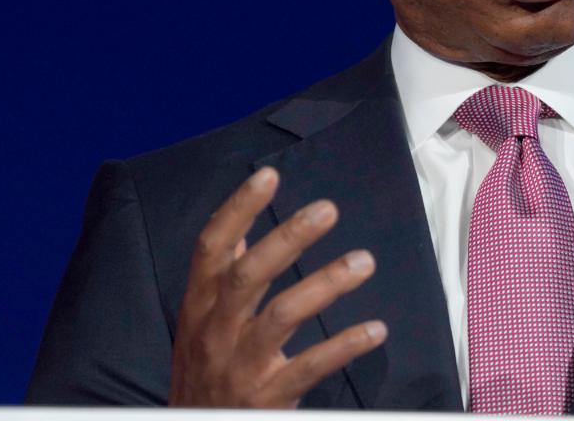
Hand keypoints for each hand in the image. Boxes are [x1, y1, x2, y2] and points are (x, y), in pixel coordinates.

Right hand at [168, 166, 386, 406]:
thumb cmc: (203, 376)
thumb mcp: (199, 326)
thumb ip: (220, 280)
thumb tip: (241, 230)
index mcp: (198, 307)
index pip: (210, 248)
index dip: (237, 210)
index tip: (268, 176)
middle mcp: (214, 332)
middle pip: (247, 275)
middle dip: (287, 239)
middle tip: (327, 209)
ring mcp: (239, 366)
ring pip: (282, 316)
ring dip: (325, 284)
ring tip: (364, 261)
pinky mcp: (265, 399)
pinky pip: (308, 367)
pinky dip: (343, 346)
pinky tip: (375, 330)